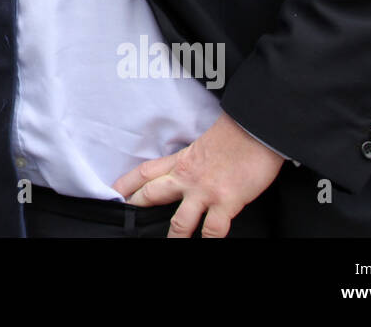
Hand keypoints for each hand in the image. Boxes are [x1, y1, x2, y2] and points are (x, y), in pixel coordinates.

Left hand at [111, 111, 283, 237]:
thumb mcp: (205, 143)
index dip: (127, 183)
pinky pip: (212, 229)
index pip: (146, 171)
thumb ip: (193, 159)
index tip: (114, 192)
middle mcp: (188, 177)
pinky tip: (204, 245)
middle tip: (126, 219)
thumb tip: (193, 169)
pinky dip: (207, 241)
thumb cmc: (236, 133)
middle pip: (152, 194)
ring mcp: (205, 191)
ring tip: (169, 244)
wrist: (256, 127)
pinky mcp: (226, 201)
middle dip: (137, 207)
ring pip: (179, 222)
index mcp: (181, 160)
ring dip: (173, 238)